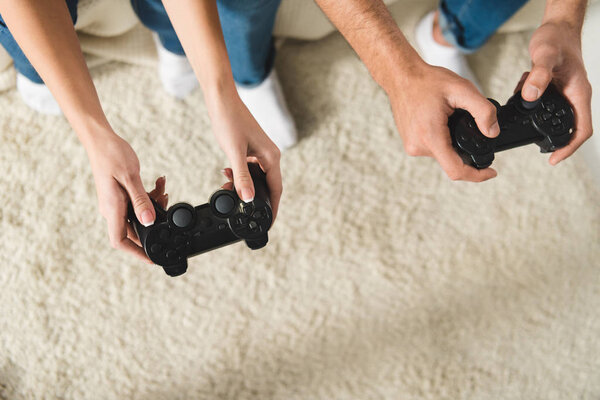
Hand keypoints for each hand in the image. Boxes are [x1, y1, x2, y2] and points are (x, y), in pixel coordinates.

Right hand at [85, 131, 166, 261]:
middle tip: (166, 207)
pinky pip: (137, 204)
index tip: (152, 259)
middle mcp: (112, 209)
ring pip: (138, 215)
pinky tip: (158, 185)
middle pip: (134, 230)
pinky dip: (149, 197)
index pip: (120, 242)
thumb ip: (141, 201)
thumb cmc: (112, 155)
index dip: (136, 253)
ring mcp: (115, 203)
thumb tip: (149, 222)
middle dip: (153, 223)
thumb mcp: (130, 178)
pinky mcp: (120, 195)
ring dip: (154, 206)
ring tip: (163, 191)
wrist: (101, 139)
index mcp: (112, 209)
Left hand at [209, 95, 281, 219]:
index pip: (276, 190)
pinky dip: (239, 176)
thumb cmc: (229, 120)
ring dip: (245, 187)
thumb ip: (242, 177)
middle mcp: (269, 155)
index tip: (269, 224)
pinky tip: (226, 174)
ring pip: (257, 178)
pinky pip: (249, 169)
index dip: (273, 209)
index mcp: (271, 157)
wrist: (221, 99)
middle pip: (268, 186)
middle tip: (245, 213)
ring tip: (228, 190)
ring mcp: (260, 152)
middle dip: (256, 200)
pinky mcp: (251, 149)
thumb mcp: (234, 152)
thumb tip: (247, 199)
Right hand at [388, 63, 499, 181]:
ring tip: (451, 117)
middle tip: (468, 122)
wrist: (400, 77)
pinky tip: (442, 121)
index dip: (477, 175)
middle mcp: (418, 146)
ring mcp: (412, 146)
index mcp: (430, 136)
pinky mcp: (410, 143)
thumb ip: (483, 111)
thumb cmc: (427, 81)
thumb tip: (493, 133)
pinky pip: (434, 148)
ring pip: (443, 154)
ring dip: (453, 142)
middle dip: (466, 148)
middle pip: (451, 161)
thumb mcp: (462, 89)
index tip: (492, 172)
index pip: (456, 170)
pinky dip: (444, 139)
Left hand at [520, 20, 592, 163]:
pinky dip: (528, 102)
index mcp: (578, 93)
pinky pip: (541, 104)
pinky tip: (519, 94)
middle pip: (568, 127)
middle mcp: (573, 96)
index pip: (582, 129)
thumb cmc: (557, 39)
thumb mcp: (546, 56)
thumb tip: (530, 97)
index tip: (553, 159)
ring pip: (551, 115)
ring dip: (534, 116)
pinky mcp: (552, 89)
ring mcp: (564, 93)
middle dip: (549, 138)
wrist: (557, 27)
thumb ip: (538, 76)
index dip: (569, 147)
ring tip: (520, 109)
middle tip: (531, 144)